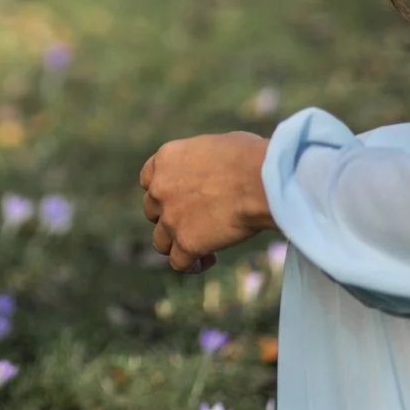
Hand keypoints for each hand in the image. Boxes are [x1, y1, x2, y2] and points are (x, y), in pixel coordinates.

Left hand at [140, 132, 276, 272]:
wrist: (260, 180)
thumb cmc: (251, 158)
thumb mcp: (217, 146)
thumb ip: (203, 161)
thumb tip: (215, 171)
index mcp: (166, 159)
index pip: (148, 179)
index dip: (163, 191)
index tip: (181, 197)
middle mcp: (160, 189)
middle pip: (153, 211)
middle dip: (170, 216)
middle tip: (196, 220)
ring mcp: (170, 218)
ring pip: (160, 241)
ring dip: (176, 244)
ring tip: (202, 246)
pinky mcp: (186, 243)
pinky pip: (179, 263)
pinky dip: (192, 264)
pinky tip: (209, 259)